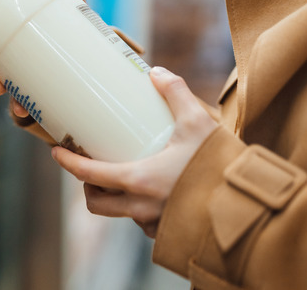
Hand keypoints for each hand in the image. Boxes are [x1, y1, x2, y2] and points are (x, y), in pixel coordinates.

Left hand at [51, 66, 217, 237]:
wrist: (250, 207)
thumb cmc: (221, 166)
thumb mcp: (198, 123)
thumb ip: (176, 94)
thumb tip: (156, 72)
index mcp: (138, 181)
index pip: (89, 175)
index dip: (68, 163)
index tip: (56, 152)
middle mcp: (140, 208)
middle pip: (97, 204)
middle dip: (88, 188)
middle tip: (90, 169)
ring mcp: (155, 224)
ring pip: (121, 214)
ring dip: (116, 199)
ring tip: (124, 177)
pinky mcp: (170, 234)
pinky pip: (145, 223)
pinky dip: (140, 209)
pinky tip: (154, 193)